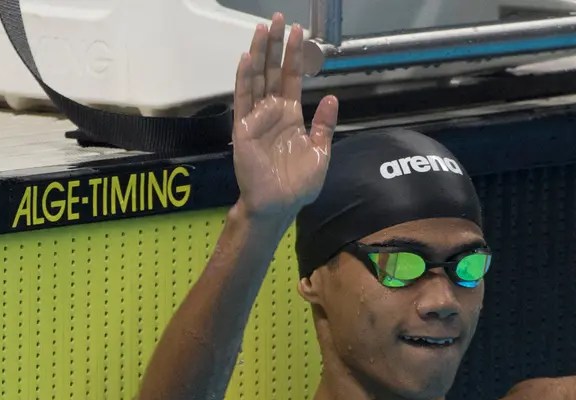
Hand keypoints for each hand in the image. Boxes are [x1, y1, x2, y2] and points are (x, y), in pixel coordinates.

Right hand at [233, 13, 338, 221]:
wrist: (279, 204)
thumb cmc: (298, 183)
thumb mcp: (320, 152)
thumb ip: (324, 125)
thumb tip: (332, 97)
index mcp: (291, 115)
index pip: (292, 78)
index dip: (295, 55)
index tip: (298, 32)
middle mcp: (272, 111)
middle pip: (273, 71)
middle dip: (275, 45)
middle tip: (277, 19)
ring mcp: (256, 118)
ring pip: (257, 78)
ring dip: (259, 53)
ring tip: (262, 29)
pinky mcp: (243, 128)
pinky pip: (243, 100)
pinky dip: (244, 78)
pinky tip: (247, 59)